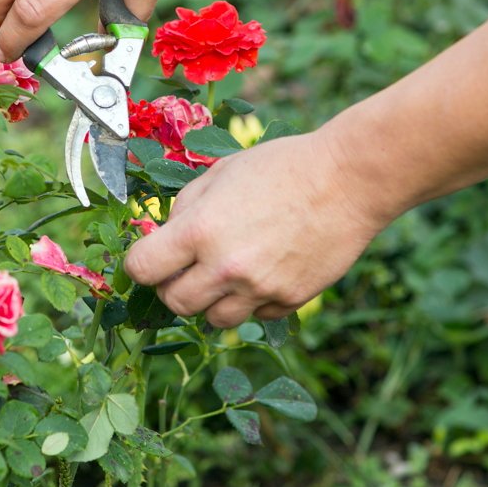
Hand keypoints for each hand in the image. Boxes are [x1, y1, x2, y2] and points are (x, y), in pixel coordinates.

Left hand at [123, 129, 394, 328]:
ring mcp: (259, 290)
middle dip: (173, 285)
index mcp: (200, 230)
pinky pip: (255, 315)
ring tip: (228, 269)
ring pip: (213, 319)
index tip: (150, 257)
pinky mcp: (289, 302)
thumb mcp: (221, 173)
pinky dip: (252, 301)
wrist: (347, 181)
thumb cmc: (282, 167)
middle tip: (186, 266)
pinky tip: (265, 269)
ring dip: (211, 299)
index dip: (140, 264)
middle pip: (174, 302)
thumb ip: (186, 207)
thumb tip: (163, 236)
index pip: (142, 269)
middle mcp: (225, 268)